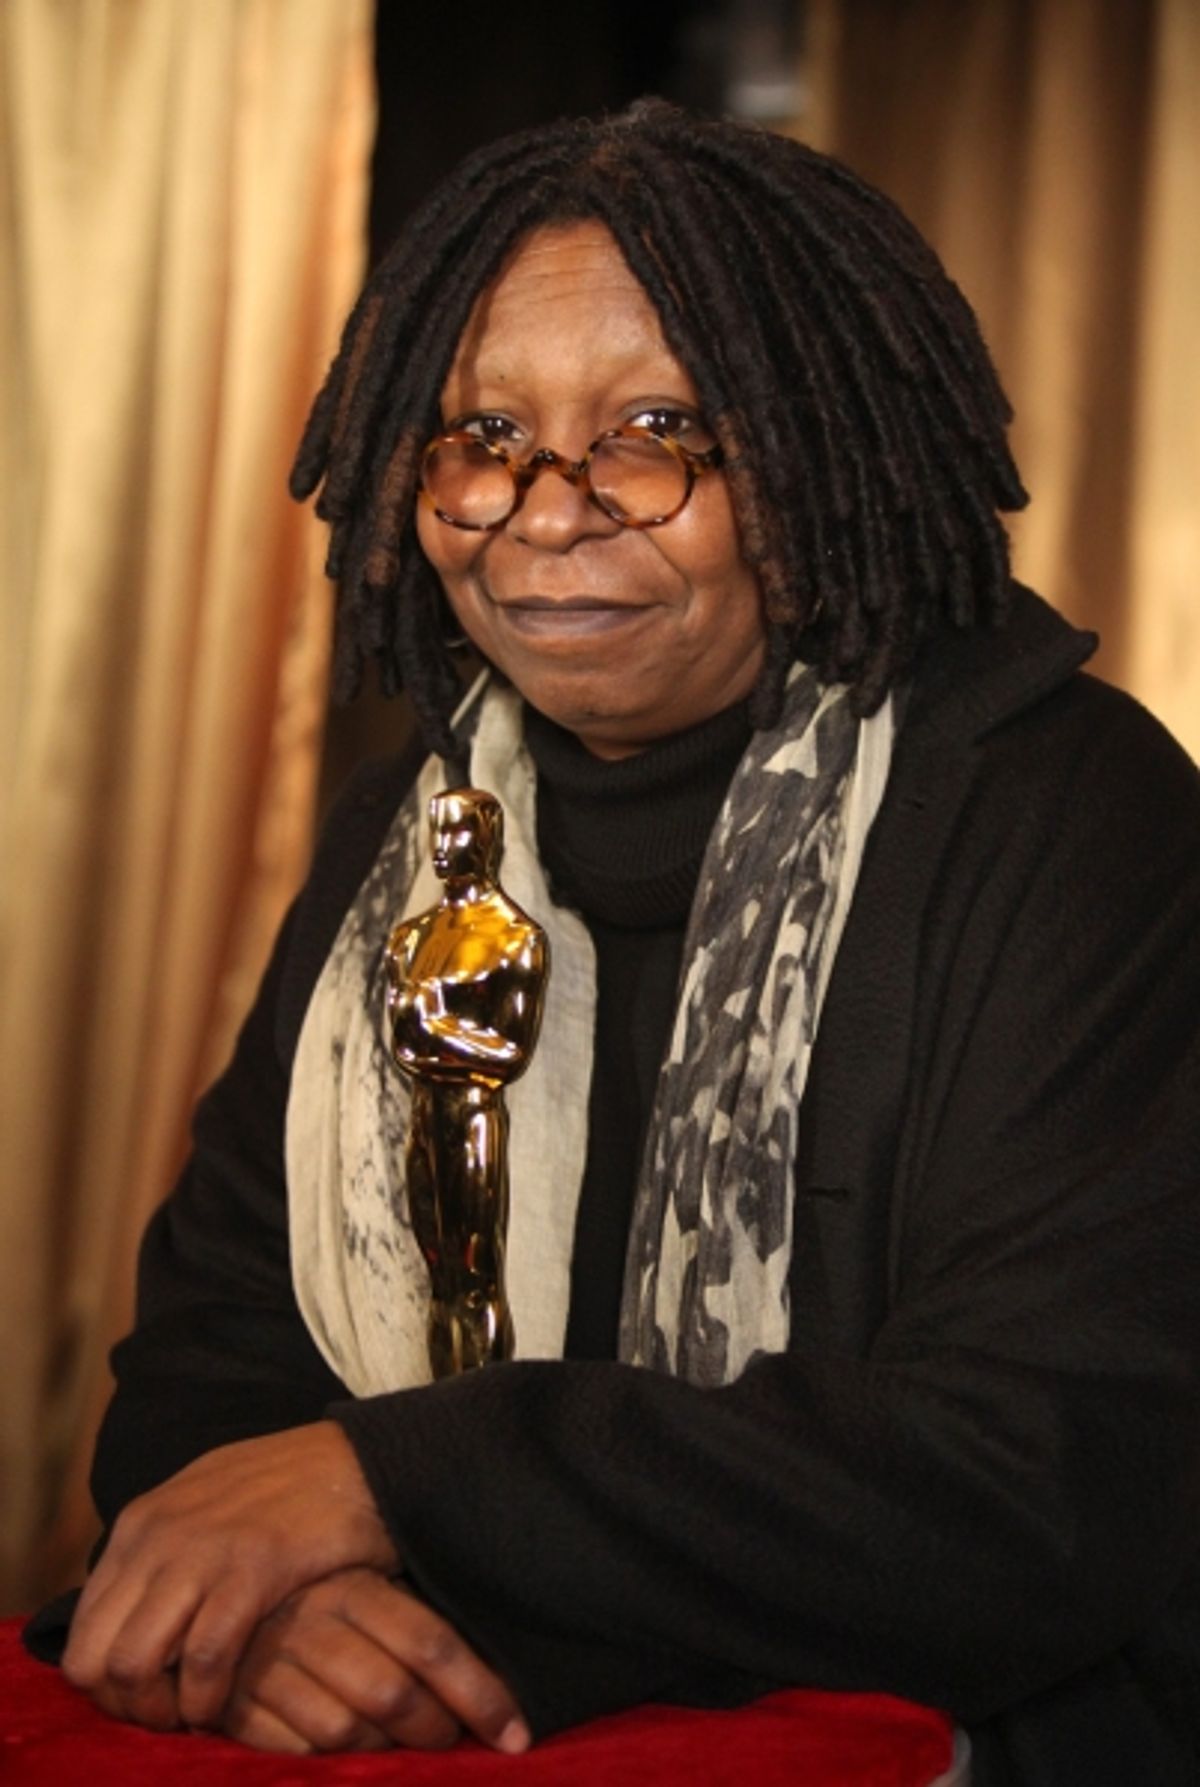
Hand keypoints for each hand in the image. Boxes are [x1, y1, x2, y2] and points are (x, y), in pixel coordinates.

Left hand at [62, 1421, 397, 1731]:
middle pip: (94, 1656)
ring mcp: (201, 1550)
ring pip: (134, 1662)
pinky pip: (203, 1658)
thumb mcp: (207, 1503)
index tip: (150, 1699)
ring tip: (196, 1714)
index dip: (107, 1683)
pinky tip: (227, 1703)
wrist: (363, 1458)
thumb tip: (133, 1610)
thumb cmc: (292, 1489)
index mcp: (140, 1522)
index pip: (82, 1631)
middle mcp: (156, 1536)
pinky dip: (207, 1696)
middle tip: (168, 1717)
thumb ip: (164, 1550)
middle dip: (124, 1704)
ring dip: (161, 1708)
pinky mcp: (251, 1567)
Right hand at [221, 1568, 529, 1753]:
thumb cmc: (313, 1594)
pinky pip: (296, 1749)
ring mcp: (270, 1662)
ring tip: (397, 1743)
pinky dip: (325, 1759)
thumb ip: (413, 1617)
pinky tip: (342, 1747)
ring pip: (344, 1731)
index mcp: (354, 1585)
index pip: (430, 1644)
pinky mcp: (234, 1700)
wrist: (212, 1591)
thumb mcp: (363, 1584)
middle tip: (451, 1740)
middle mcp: (313, 1621)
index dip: (480, 1695)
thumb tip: (499, 1670)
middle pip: (391, 1694)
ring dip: (380, 1749)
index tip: (515, 1735)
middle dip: (433, 1731)